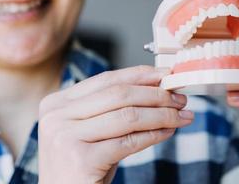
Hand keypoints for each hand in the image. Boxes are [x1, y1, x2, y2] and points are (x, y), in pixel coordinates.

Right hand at [38, 66, 193, 183]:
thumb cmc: (84, 164)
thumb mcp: (95, 129)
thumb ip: (116, 108)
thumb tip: (157, 86)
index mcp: (58, 103)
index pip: (106, 80)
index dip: (140, 75)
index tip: (165, 75)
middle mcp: (56, 116)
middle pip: (119, 94)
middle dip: (156, 94)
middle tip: (180, 98)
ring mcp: (65, 137)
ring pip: (128, 116)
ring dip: (161, 115)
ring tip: (181, 116)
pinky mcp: (80, 159)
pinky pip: (129, 141)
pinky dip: (154, 134)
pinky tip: (168, 131)